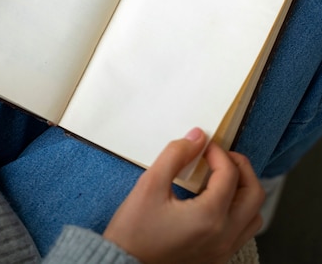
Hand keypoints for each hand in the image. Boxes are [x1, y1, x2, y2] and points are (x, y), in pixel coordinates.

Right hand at [103, 128, 263, 263]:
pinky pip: (243, 230)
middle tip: (219, 156)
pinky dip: (238, 209)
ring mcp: (223, 250)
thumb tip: (197, 137)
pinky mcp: (218, 257)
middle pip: (254, 193)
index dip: (218, 152)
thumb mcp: (150, 184)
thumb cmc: (134, 230)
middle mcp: (224, 235)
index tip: (203, 145)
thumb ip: (176, 155)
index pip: (230, 173)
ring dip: (243, 190)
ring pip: (253, 214)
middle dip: (240, 167)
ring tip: (221, 176)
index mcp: (209, 217)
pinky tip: (216, 200)